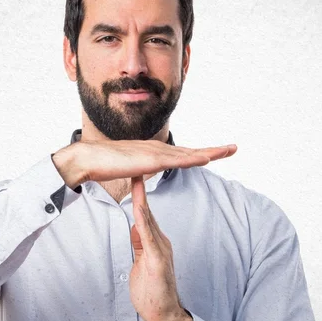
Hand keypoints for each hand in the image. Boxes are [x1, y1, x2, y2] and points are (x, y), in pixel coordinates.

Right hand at [52, 138, 236, 187]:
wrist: (89, 158)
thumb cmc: (103, 164)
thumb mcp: (127, 168)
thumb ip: (136, 169)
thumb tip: (139, 172)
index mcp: (152, 152)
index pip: (181, 154)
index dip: (198, 154)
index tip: (214, 154)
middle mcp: (157, 149)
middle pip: (191, 151)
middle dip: (213, 150)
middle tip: (232, 148)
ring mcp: (156, 153)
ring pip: (190, 153)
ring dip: (211, 152)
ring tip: (229, 150)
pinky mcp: (152, 159)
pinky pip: (179, 160)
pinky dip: (196, 158)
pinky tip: (209, 158)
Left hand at [129, 176, 192, 320]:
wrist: (165, 315)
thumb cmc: (153, 292)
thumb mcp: (141, 263)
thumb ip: (140, 244)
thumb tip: (136, 226)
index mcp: (155, 242)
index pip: (144, 212)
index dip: (138, 193)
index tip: (130, 173)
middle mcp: (160, 241)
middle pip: (147, 210)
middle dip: (140, 187)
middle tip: (133, 162)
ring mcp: (161, 250)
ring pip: (149, 219)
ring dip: (142, 198)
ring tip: (136, 177)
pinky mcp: (158, 261)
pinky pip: (150, 238)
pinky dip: (144, 222)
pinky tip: (139, 208)